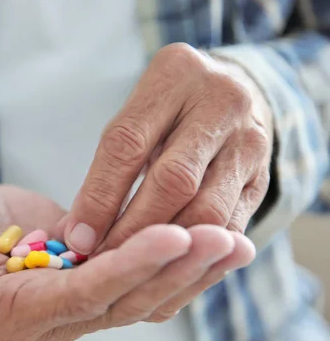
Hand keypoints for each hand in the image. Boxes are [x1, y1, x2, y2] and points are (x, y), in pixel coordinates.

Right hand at [0, 184, 254, 340]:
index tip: (173, 233)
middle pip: (124, 301)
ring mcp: (73, 302)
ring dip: (188, 269)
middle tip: (226, 236)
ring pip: (141, 294)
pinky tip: (214, 241)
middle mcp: (50, 322)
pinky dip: (176, 259)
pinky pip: (138, 274)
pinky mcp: (88, 276)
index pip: (81, 296)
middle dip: (175, 269)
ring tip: (236, 241)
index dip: (126, 267)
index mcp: (10, 317)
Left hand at [61, 43, 273, 254]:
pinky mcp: (264, 177)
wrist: (233, 96)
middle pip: (173, 181)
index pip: (128, 144)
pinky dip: (196, 251)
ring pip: (207, 210)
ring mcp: (251, 140)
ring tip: (132, 266)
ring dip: (166, 247)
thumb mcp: (139, 116)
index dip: (100, 197)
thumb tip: (77, 233)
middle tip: (103, 259)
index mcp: (175, 74)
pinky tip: (169, 264)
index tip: (78, 238)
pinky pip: (231, 226)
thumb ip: (111, 164)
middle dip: (132, 229)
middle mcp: (222, 101)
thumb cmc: (170, 110)